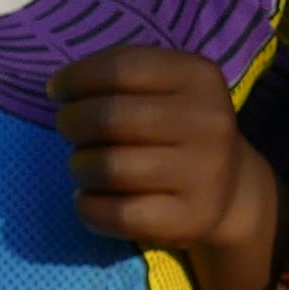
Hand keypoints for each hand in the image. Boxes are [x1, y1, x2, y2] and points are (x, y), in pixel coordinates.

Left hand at [51, 46, 267, 263]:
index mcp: (199, 78)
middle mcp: (209, 122)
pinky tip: (88, 198)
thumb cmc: (178, 126)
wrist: (230, 187)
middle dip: (72, 122)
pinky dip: (86, 206)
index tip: (58, 90)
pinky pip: (116, 214)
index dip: (77, 78)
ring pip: (108, 167)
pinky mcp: (190, 219)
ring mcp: (204, 174)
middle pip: (110, 118)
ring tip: (84, 164)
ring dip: (79, 165)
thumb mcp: (165, 86)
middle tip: (70, 129)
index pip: (121, 70)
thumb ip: (119, 76)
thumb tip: (60, 87)